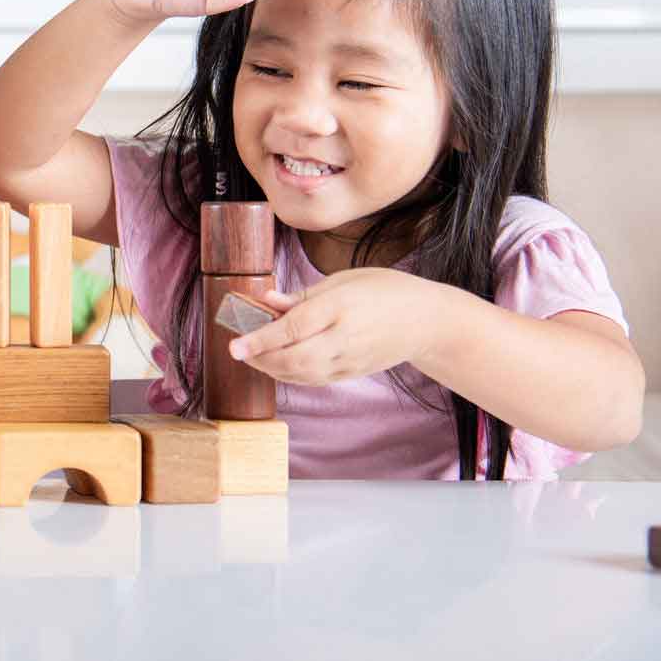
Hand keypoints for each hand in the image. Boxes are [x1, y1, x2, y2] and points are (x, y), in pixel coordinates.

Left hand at [225, 268, 445, 386]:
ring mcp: (349, 361)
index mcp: (341, 307)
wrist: (426, 321)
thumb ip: (302, 295)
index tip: (234, 344)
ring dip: (271, 369)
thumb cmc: (384, 291)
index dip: (260, 339)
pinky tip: (277, 364)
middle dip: (260, 359)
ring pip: (301, 374)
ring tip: (254, 355)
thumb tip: (266, 300)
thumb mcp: (343, 280)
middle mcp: (344, 338)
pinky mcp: (352, 374)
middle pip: (293, 358)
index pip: (293, 328)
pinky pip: (314, 380)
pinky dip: (290, 375)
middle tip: (239, 350)